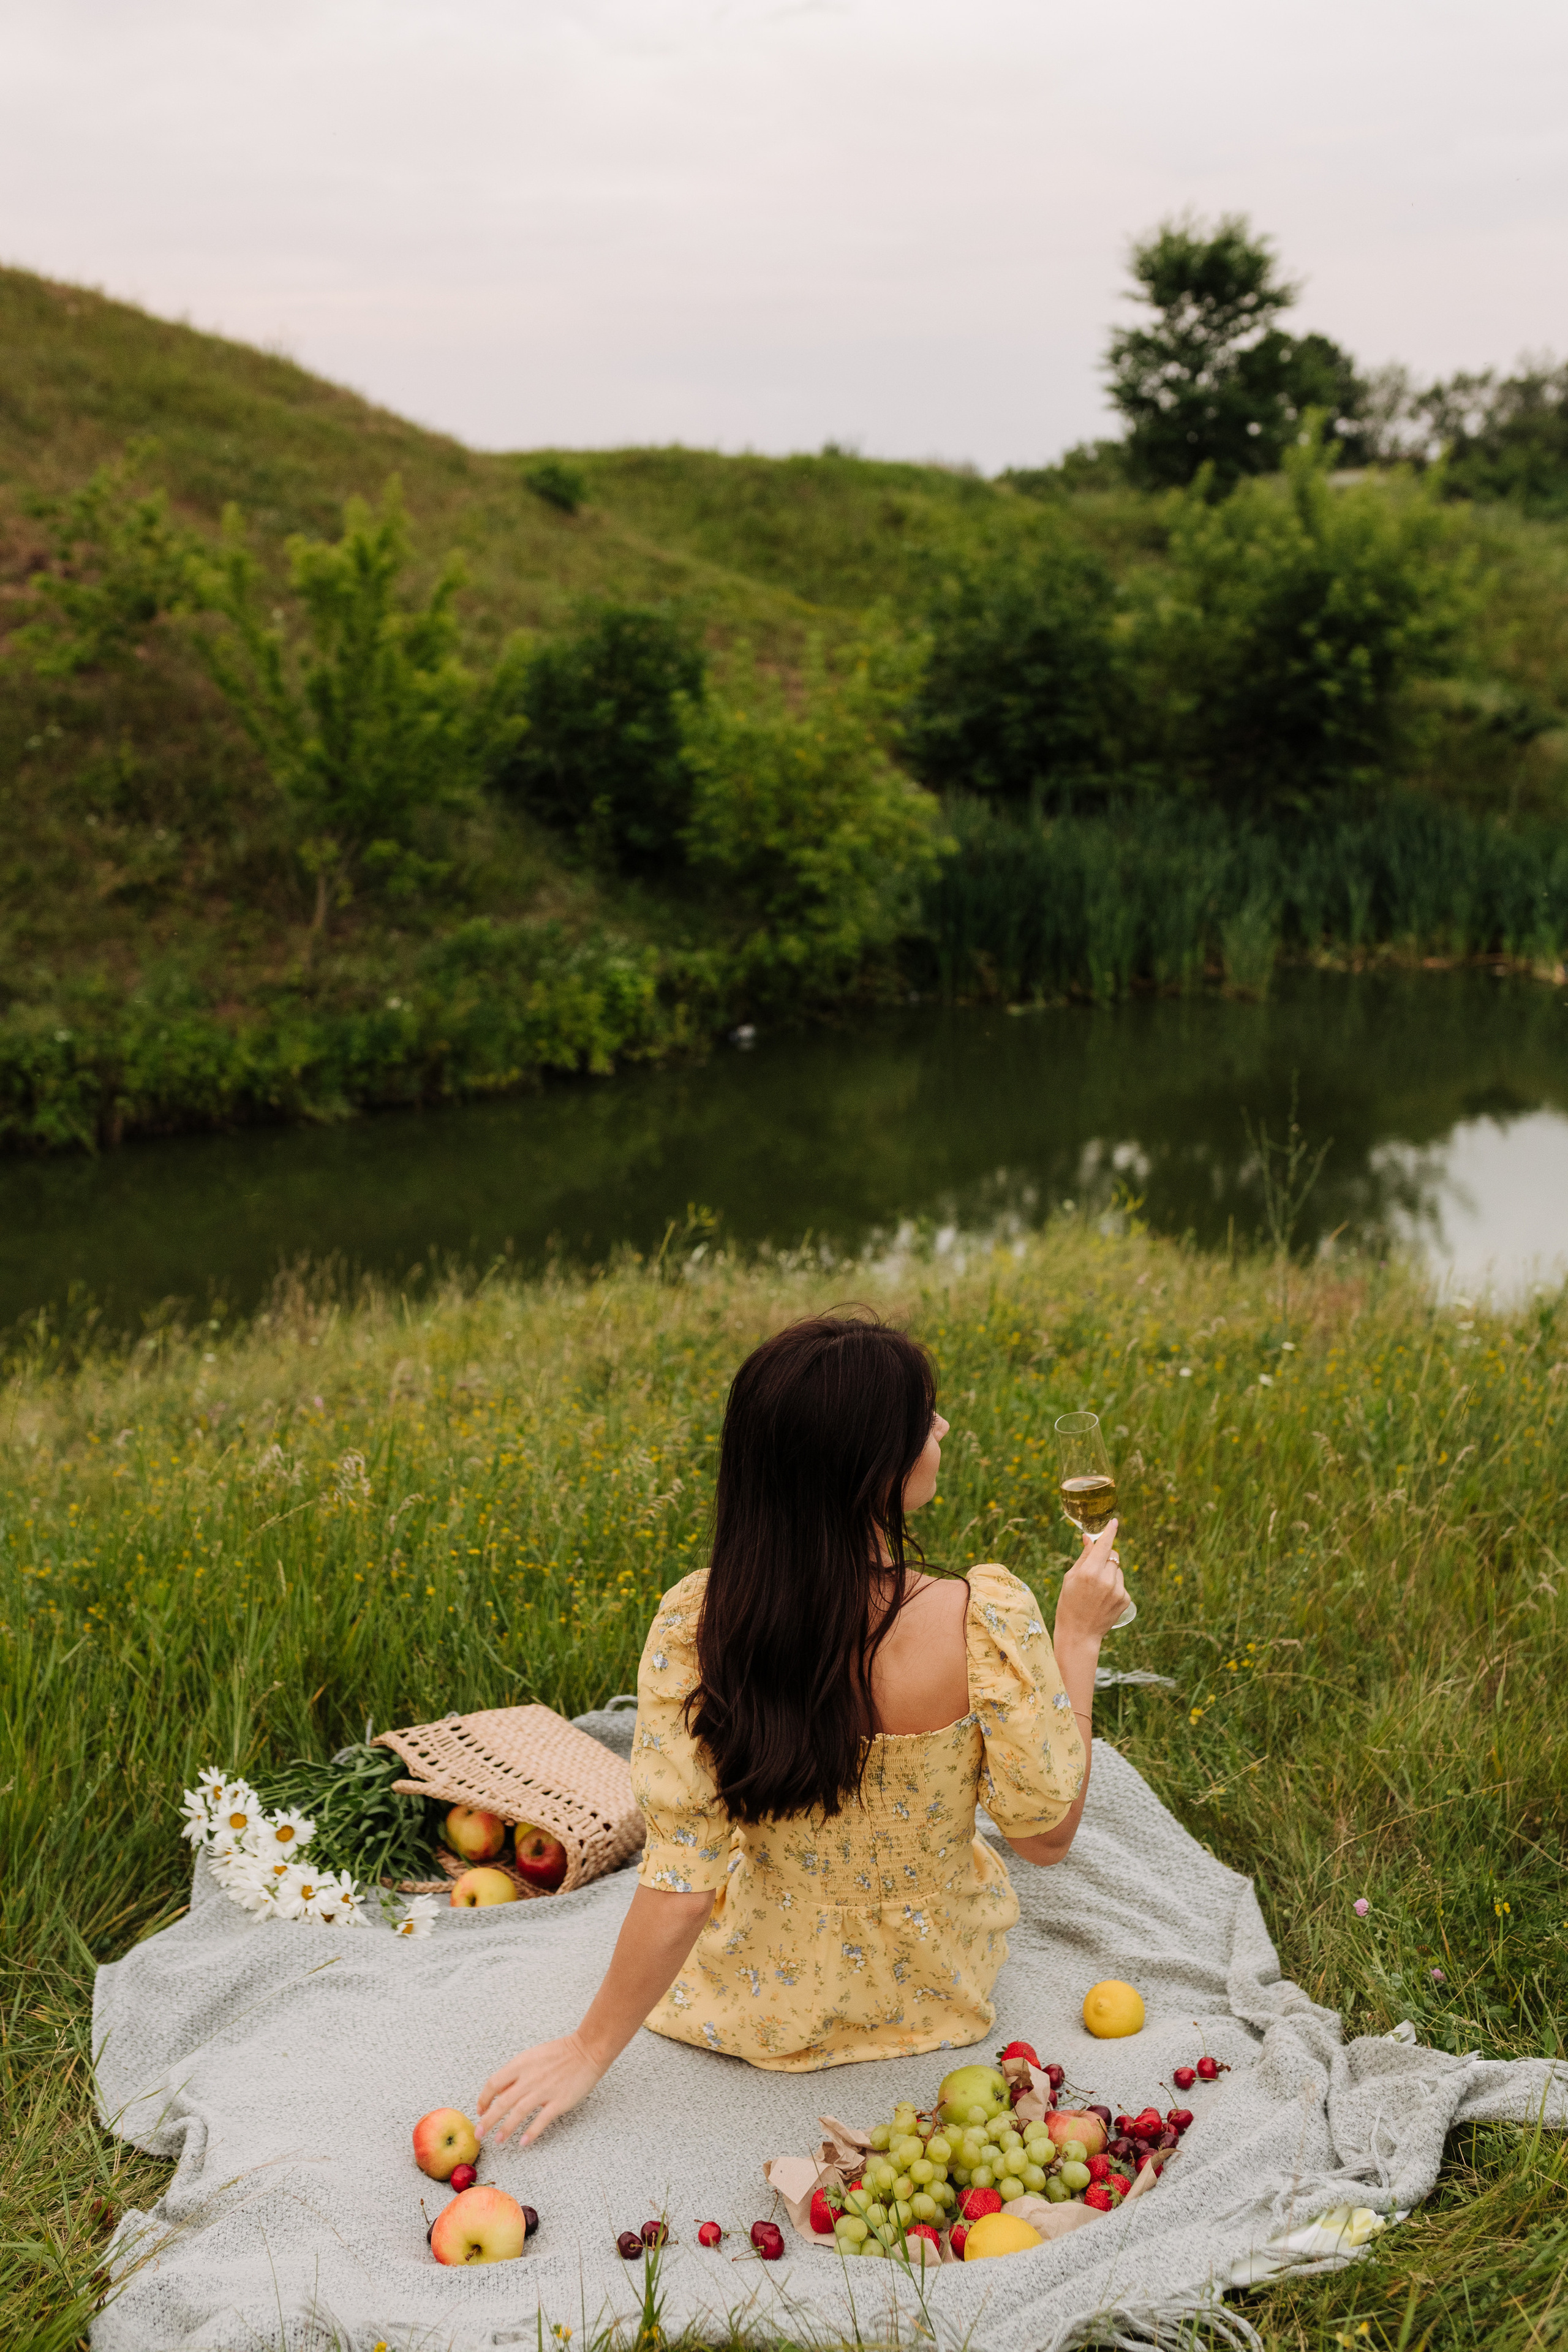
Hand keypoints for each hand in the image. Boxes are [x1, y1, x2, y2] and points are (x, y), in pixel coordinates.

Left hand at [477, 2029, 605, 2146]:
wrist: (587, 2050)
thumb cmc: (559, 2053)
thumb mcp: (531, 2056)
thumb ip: (515, 2074)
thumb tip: (499, 2092)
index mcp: (520, 2064)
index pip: (493, 2083)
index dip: (483, 2099)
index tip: (480, 2110)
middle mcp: (529, 2078)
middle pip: (502, 2102)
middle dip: (488, 2120)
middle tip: (479, 2134)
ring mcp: (544, 2090)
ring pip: (518, 2113)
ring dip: (506, 2129)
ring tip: (498, 2140)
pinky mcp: (559, 2101)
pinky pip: (541, 2120)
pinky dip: (531, 2133)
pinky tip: (524, 2142)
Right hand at [1055, 1516, 1127, 1644]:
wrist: (1079, 1634)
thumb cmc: (1068, 1604)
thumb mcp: (1070, 1578)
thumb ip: (1084, 1557)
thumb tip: (1089, 1538)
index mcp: (1089, 1572)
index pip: (1104, 1545)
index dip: (1110, 1532)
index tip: (1114, 1521)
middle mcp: (1106, 1579)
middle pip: (1113, 1555)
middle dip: (1105, 1557)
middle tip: (1094, 1570)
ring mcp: (1118, 1590)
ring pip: (1118, 1569)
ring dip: (1110, 1572)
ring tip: (1097, 1590)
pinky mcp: (1126, 1599)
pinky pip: (1121, 1583)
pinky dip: (1114, 1586)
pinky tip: (1103, 1598)